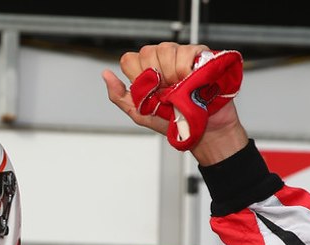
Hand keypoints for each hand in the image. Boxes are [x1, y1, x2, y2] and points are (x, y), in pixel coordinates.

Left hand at [103, 42, 247, 164]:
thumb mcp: (140, 114)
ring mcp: (179, 57)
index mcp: (145, 75)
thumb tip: (105, 75)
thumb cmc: (173, 123)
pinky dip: (187, 67)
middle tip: (167, 90)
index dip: (137, 73)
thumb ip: (120, 95)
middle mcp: (160, 63)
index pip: (129, 59)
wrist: (203, 131)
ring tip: (181, 86)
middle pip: (146, 51)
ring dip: (172, 72)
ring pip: (166, 49)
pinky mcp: (199, 55)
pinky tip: (191, 79)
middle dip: (155, 75)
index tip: (148, 89)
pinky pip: (187, 50)